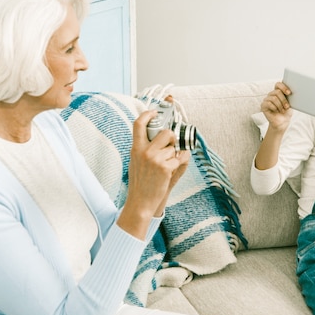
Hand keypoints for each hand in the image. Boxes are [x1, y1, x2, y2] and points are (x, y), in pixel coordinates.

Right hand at [118, 110, 185, 238]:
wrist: (140, 201)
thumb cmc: (140, 182)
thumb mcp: (136, 161)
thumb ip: (144, 147)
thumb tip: (160, 135)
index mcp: (136, 148)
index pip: (138, 124)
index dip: (148, 114)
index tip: (155, 112)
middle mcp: (144, 151)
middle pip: (165, 132)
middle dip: (172, 138)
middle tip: (171, 145)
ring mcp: (155, 159)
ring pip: (173, 148)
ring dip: (174, 155)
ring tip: (165, 167)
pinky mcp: (165, 167)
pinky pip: (179, 159)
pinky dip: (177, 164)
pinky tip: (169, 172)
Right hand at [261, 82, 292, 131]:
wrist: (282, 122)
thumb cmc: (286, 112)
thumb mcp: (290, 103)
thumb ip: (289, 97)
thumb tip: (292, 92)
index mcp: (278, 92)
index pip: (278, 84)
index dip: (283, 87)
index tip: (289, 93)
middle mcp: (271, 94)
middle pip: (277, 92)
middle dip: (283, 100)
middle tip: (287, 106)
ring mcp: (266, 99)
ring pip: (274, 98)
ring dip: (280, 105)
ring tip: (282, 110)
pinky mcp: (263, 105)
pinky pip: (269, 103)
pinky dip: (275, 108)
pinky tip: (276, 111)